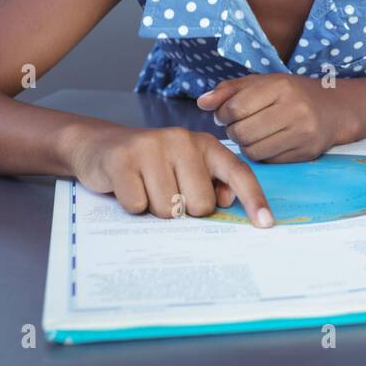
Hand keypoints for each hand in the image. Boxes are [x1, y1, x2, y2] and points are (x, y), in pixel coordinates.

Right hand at [71, 123, 273, 226]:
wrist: (99, 146)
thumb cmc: (151, 164)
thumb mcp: (186, 167)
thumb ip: (211, 182)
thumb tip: (226, 200)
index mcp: (205, 144)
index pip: (238, 173)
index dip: (254, 200)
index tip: (266, 224)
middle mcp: (183, 140)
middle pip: (201, 204)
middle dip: (184, 210)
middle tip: (166, 192)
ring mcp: (152, 147)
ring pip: (169, 210)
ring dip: (155, 209)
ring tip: (145, 187)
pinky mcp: (124, 160)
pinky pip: (138, 206)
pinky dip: (132, 206)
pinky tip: (127, 187)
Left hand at [196, 73, 349, 162]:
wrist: (335, 109)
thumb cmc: (292, 93)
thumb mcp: (262, 83)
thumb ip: (229, 90)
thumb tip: (202, 103)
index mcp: (280, 86)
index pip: (235, 107)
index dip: (223, 114)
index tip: (227, 113)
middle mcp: (294, 108)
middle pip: (242, 132)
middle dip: (234, 131)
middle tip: (240, 125)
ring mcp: (302, 132)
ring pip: (253, 150)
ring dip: (246, 145)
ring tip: (254, 133)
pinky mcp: (306, 152)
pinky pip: (269, 161)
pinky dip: (262, 154)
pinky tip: (269, 142)